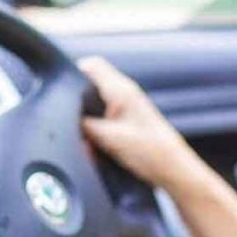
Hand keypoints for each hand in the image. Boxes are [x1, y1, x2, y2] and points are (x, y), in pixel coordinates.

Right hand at [79, 56, 199, 189]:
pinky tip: (97, 150)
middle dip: (78, 106)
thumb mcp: (110, 139)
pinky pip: (103, 122)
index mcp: (121, 90)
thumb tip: (67, 123)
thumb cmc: (153, 152)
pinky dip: (96, 134)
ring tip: (89, 143)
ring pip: (95, 107)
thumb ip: (86, 126)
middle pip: (90, 87)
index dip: (74, 74)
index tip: (62, 93)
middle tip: (75, 126)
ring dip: (87, 124)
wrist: (174, 170)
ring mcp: (127, 109)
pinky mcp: (127, 124)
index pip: (92, 65)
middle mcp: (124, 95)